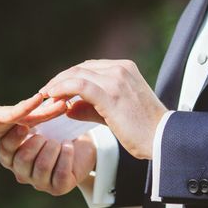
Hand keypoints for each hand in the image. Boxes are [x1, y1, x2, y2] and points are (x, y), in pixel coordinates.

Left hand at [0, 94, 66, 145]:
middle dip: (45, 108)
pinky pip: (27, 119)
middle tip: (66, 101)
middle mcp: (1, 114)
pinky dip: (40, 116)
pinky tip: (54, 115)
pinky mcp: (7, 122)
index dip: (25, 107)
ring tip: (67, 105)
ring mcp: (6, 117)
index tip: (39, 99)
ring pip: (30, 114)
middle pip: (27, 112)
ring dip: (47, 111)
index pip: (10, 112)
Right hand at [0, 125, 95, 195]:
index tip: (24, 126)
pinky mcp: (58, 188)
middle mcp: (22, 173)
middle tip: (46, 136)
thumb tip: (35, 103)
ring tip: (59, 141)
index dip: (13, 138)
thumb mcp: (42, 123)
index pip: (5, 150)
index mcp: (12, 158)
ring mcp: (40, 183)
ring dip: (53, 148)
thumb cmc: (55, 133)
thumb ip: (32, 118)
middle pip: (23, 160)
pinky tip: (68, 146)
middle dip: (36, 143)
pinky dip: (66, 155)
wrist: (79, 148)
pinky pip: (60, 173)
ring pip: (42, 166)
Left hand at [40, 59, 167, 159]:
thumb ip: (90, 108)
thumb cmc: (142, 130)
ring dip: (57, 85)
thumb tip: (68, 108)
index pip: (88, 68)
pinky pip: (79, 86)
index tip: (53, 90)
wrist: (163, 139)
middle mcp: (120, 69)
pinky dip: (62, 90)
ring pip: (76, 75)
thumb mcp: (113, 113)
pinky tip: (53, 98)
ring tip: (45, 97)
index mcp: (124, 69)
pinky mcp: (111, 94)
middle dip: (58, 80)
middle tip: (44, 93)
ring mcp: (116, 80)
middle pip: (79, 69)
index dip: (68, 78)